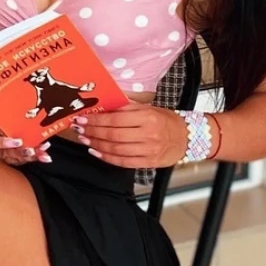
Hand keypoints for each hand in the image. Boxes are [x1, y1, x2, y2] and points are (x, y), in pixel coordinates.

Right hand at [0, 117, 51, 164]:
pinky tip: (44, 154)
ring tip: (43, 153)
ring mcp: (2, 155)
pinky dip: (34, 156)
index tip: (17, 141)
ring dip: (31, 156)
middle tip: (32, 150)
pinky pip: (22, 159)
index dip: (3, 143)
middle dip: (21, 152)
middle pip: (6, 154)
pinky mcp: (11, 156)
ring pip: (16, 159)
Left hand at [72, 101, 187, 167]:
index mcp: (147, 116)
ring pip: (116, 149)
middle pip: (113, 135)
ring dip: (96, 145)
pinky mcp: (148, 162)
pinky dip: (107, 158)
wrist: (187, 138)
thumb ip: (127, 107)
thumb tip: (103, 103)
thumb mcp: (148, 108)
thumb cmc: (164, 120)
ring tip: (84, 140)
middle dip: (92, 132)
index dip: (96, 120)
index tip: (82, 118)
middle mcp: (148, 134)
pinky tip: (96, 152)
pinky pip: (123, 162)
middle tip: (79, 129)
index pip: (115, 118)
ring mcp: (148, 150)